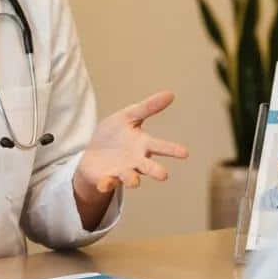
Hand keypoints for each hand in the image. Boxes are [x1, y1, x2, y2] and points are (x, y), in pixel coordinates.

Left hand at [74, 91, 188, 212]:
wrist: (92, 153)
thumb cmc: (115, 134)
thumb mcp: (129, 116)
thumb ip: (148, 107)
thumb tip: (171, 93)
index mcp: (143, 145)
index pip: (161, 146)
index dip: (173, 150)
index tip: (185, 153)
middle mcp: (136, 161)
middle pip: (149, 167)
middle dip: (155, 171)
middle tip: (164, 175)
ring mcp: (121, 171)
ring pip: (130, 178)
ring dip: (132, 179)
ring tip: (134, 180)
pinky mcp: (105, 179)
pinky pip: (107, 183)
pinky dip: (106, 184)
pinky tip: (105, 184)